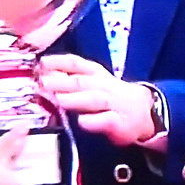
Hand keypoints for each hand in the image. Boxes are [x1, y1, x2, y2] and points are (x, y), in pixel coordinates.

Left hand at [40, 55, 156, 146]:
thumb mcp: (92, 81)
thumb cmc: (109, 95)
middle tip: (43, 83)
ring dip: (76, 99)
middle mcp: (103, 85)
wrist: (143, 111)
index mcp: (95, 73)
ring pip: (94, 99)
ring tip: (59, 100)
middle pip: (81, 81)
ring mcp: (113, 103)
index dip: (58, 62)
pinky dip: (94, 121)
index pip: (75, 63)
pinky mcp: (119, 122)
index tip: (41, 63)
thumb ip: (69, 78)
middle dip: (62, 82)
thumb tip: (41, 75)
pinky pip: (106, 120)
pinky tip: (82, 122)